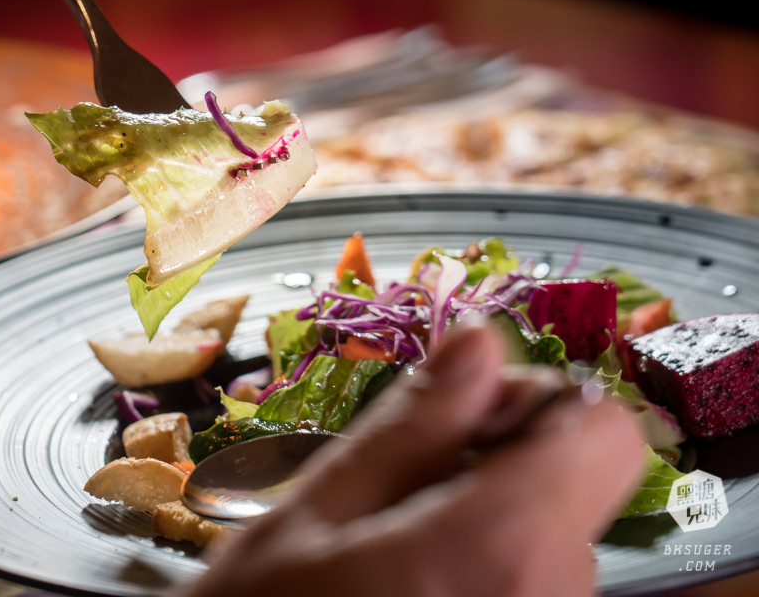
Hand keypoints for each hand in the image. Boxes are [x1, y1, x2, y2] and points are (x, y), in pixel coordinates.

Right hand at [181, 326, 646, 596]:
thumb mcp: (312, 516)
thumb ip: (408, 427)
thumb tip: (476, 346)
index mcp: (503, 544)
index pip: (604, 430)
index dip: (535, 404)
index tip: (466, 417)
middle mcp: (554, 596)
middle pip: (573, 481)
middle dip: (496, 463)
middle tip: (402, 491)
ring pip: (553, 535)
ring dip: (488, 521)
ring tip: (396, 551)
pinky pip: (537, 582)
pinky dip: (490, 566)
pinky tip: (417, 584)